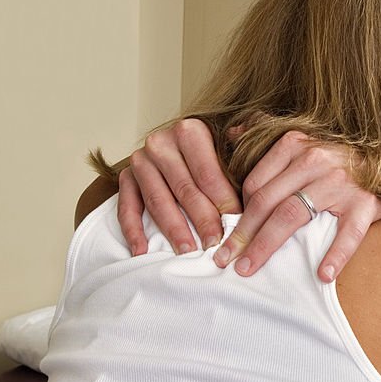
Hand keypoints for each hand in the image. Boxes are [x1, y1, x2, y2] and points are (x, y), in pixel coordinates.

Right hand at [119, 119, 240, 255]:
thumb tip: (254, 141)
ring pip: (158, 200)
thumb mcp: (232, 134)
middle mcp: (161, 143)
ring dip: (173, 229)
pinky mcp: (125, 178)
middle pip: (185, 189)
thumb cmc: (214, 144)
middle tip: (215, 244)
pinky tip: (143, 250)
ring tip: (188, 250)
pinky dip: (133, 230)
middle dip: (202, 220)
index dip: (223, 201)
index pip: (208, 173)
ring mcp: (140, 161)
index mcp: (189, 131)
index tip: (235, 224)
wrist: (179, 141)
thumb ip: (245, 137)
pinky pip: (127, 208)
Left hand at [214, 131, 380, 281]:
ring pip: (292, 216)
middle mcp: (316, 159)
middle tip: (225, 260)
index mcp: (297, 144)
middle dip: (242, 235)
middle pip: (266, 201)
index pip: (255, 183)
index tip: (227, 236)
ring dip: (266, 246)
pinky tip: (323, 274)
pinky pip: (348, 232)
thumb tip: (233, 134)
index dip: (237, 213)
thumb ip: (268, 133)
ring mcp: (341, 181)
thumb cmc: (341, 157)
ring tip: (249, 268)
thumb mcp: (306, 138)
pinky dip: (336, 254)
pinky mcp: (365, 202)